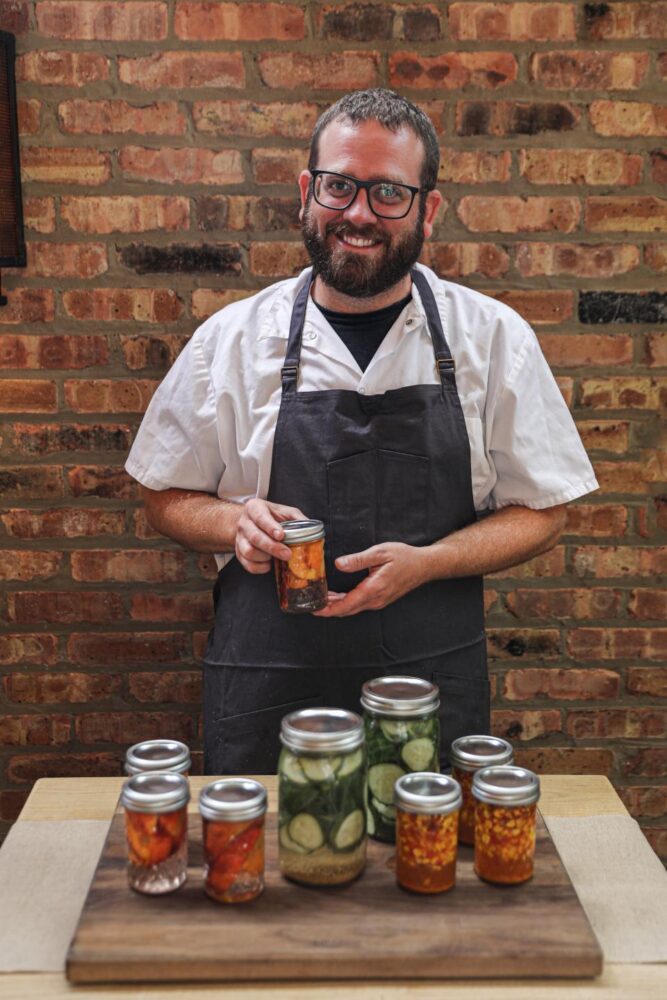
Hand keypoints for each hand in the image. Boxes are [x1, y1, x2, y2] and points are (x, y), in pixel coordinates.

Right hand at [235, 498, 304, 574]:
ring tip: (277, 558)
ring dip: (265, 558)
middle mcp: (244, 523)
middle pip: (255, 537)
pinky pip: (247, 564)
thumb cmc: (271, 516)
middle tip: (287, 554)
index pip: (260, 517)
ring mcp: (240, 538)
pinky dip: (259, 567)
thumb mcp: (284, 511)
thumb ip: (297, 518)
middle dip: (272, 547)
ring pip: (248, 551)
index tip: (281, 535)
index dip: (270, 527)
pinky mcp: (239, 552)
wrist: (251, 522)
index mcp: (255, 508)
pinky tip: (269, 565)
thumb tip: (311, 530)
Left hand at [313, 542, 430, 616]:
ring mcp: (379, 601)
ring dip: (336, 606)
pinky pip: (360, 605)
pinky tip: (337, 597)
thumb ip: (359, 559)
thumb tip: (339, 564)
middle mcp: (376, 600)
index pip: (346, 605)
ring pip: (353, 608)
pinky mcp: (380, 599)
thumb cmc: (405, 557)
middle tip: (311, 604)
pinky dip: (346, 603)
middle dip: (328, 609)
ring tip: (320, 599)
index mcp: (374, 589)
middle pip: (347, 610)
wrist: (424, 565)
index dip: (329, 609)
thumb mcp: (381, 552)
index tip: (315, 609)